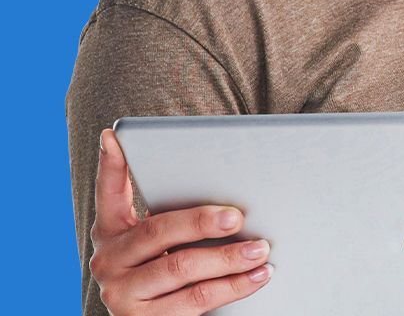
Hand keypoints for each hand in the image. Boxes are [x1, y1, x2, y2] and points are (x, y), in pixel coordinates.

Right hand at [89, 128, 272, 314]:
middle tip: (238, 216)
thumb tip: (195, 171)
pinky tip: (258, 276)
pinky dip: (233, 287)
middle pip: (158, 232)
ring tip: (261, 248)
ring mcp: (123, 296)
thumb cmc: (164, 263)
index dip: (110, 165)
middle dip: (202, 221)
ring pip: (182, 268)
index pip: (108, 192)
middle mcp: (109, 262)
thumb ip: (169, 206)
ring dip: (228, 258)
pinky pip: (196, 302)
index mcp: (110, 231)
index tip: (115, 137)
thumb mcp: (153, 236)